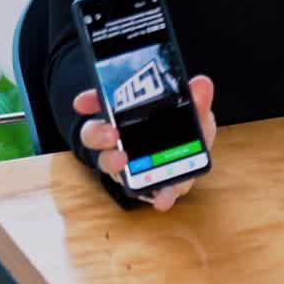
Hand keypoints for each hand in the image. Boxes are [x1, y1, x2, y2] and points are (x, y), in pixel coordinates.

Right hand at [74, 74, 215, 211]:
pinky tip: (164, 200)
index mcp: (129, 115)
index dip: (91, 101)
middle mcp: (121, 140)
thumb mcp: (195, 110)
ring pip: (110, 164)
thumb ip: (198, 99)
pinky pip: (147, 193)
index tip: (82, 101)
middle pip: (96, 135)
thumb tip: (201, 83)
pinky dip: (156, 196)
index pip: (103, 104)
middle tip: (110, 133)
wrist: (193, 158)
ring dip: (114, 163)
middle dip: (98, 134)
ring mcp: (127, 165)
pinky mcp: (146, 187)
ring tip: (122, 162)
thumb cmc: (188, 128)